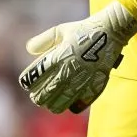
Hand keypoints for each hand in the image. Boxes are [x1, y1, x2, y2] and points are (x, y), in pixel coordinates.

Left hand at [18, 0, 136, 113]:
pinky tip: (69, 102)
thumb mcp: (60, 31)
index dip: (27, 82)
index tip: (26, 83)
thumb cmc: (83, 30)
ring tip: (49, 102)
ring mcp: (80, 82)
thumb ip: (42, 41)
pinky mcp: (93, 88)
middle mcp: (67, 73)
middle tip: (36, 96)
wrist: (110, 33)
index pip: (33, 78)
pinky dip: (71, 106)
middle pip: (44, 95)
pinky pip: (77, 106)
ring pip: (58, 104)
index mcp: (56, 58)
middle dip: (37, 96)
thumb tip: (28, 49)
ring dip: (51, 104)